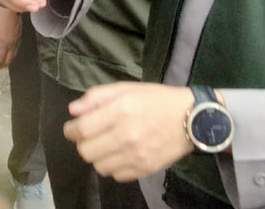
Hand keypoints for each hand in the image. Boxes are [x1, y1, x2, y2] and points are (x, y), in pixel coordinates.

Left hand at [0, 4, 19, 70]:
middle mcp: (13, 43)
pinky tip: (8, 49)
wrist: (10, 3)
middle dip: (2, 65)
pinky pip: (16, 47)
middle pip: (9, 59)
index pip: (0, 60)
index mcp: (4, 43)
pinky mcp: (19, 33)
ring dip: (7, 60)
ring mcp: (17, 38)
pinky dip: (11, 52)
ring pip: (14, 54)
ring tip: (1, 60)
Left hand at [63, 82, 196, 181]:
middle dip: (82, 144)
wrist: (193, 118)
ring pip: (99, 166)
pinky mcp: (145, 168)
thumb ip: (97, 97)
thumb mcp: (127, 88)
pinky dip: (113, 167)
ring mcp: (136, 155)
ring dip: (97, 156)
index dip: (71, 130)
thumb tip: (73, 110)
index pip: (81, 129)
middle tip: (88, 137)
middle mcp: (126, 134)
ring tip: (105, 146)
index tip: (72, 129)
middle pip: (86, 151)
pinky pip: (117, 175)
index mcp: (120, 110)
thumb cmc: (157, 99)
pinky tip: (119, 155)